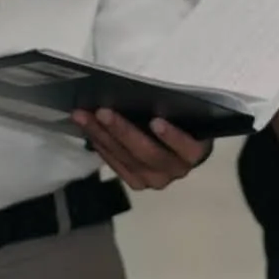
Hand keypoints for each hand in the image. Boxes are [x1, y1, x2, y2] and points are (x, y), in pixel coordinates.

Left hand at [72, 109, 210, 190]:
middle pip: (148, 153)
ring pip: (127, 159)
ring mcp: (155, 180)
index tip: (156, 121)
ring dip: (103, 136)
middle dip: (122, 131)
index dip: (172, 136)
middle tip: (102, 112)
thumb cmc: (182, 121)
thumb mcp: (183, 114)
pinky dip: (102, 146)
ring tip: (84, 117)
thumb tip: (146, 95)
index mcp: (194, 152)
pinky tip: (89, 131)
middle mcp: (176, 170)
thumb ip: (172, 109)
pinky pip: (117, 166)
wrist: (178, 145)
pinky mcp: (137, 183)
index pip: (187, 147)